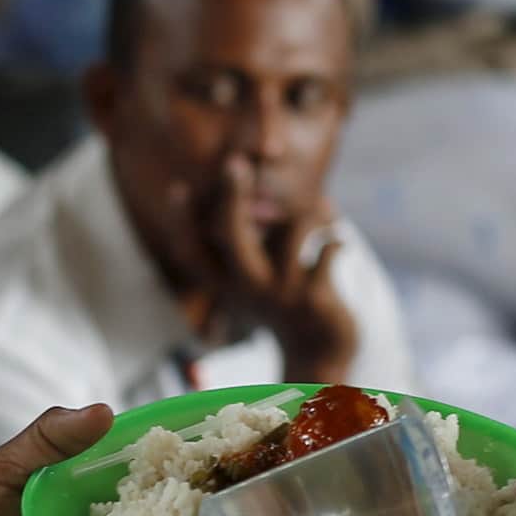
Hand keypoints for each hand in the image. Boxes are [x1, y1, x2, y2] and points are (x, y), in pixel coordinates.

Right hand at [203, 159, 358, 384]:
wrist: (318, 353)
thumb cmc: (283, 302)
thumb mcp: (256, 275)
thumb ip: (253, 237)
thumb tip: (259, 193)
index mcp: (227, 285)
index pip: (193, 252)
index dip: (182, 221)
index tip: (176, 188)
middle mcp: (248, 290)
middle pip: (231, 234)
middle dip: (231, 195)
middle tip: (235, 162)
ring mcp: (280, 294)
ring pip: (294, 226)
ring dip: (315, 211)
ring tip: (325, 214)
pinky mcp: (314, 299)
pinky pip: (328, 247)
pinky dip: (337, 238)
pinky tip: (339, 244)